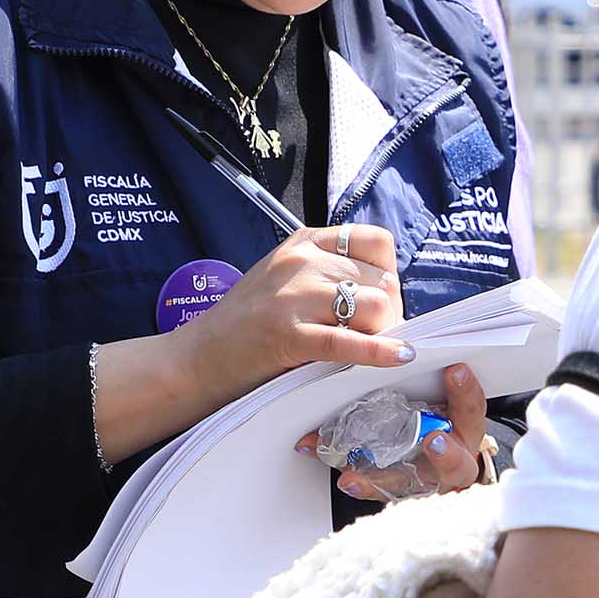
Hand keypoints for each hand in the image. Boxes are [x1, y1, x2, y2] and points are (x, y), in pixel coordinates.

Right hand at [190, 223, 411, 393]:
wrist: (198, 356)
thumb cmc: (248, 323)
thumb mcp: (288, 278)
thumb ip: (329, 274)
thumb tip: (386, 292)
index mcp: (305, 242)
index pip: (376, 241)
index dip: (388, 273)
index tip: (380, 298)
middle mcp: (302, 262)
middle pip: (382, 279)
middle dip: (390, 312)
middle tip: (375, 334)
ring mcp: (293, 297)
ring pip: (374, 305)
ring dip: (382, 331)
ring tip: (369, 346)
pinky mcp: (288, 335)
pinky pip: (349, 341)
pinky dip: (380, 352)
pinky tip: (400, 356)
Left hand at [304, 361, 495, 503]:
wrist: (422, 448)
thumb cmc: (428, 411)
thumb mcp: (430, 392)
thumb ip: (424, 377)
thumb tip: (395, 346)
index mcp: (464, 425)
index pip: (472, 408)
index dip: (467, 391)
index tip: (455, 370)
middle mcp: (454, 455)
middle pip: (460, 459)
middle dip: (448, 452)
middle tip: (434, 440)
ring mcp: (430, 478)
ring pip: (424, 483)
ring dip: (397, 478)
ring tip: (371, 472)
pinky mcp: (402, 490)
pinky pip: (385, 491)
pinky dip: (366, 485)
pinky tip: (349, 479)